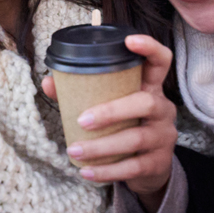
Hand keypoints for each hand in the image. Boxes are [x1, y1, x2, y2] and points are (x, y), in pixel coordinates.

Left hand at [42, 34, 176, 212]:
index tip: (128, 40)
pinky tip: (86, 172)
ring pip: (136, 138)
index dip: (149, 47)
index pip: (160, 61)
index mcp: (151, 88)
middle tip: (81, 120)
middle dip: (112, 110)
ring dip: (102, 146)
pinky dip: (107, 171)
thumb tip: (49, 82)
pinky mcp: (159, 163)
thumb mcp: (110, 108)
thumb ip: (80, 93)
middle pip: (146, 103)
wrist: (149, 171)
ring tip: (74, 151)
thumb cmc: (124, 128)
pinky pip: (133, 167)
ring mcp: (164, 137)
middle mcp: (163, 109)